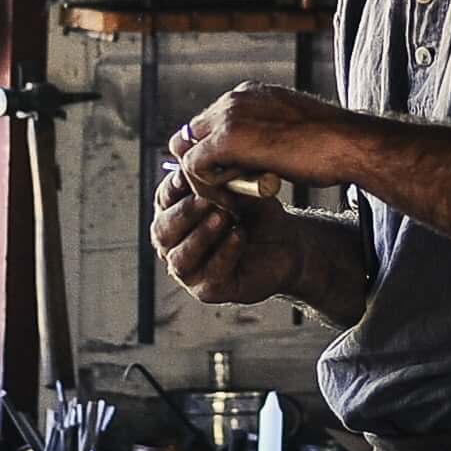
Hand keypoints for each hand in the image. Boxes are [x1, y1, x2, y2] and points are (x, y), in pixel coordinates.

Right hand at [150, 163, 301, 307]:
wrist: (287, 245)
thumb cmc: (257, 214)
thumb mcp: (241, 190)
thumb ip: (224, 180)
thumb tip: (210, 161)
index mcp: (174, 213)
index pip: (164, 198)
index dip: (174, 187)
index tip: (191, 174)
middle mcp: (173, 242)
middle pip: (163, 229)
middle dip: (185, 212)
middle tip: (206, 198)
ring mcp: (188, 268)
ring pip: (180, 255)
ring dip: (201, 235)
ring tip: (224, 217)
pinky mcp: (208, 289)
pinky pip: (210, 272)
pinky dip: (224, 252)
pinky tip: (239, 236)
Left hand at [172, 82, 364, 197]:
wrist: (349, 144)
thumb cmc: (330, 146)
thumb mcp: (288, 134)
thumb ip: (261, 140)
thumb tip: (247, 164)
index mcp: (248, 95)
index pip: (208, 124)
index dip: (212, 155)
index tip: (230, 181)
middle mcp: (233, 99)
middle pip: (189, 134)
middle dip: (200, 165)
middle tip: (225, 193)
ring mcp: (228, 116)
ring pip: (186, 151)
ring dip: (203, 179)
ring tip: (231, 200)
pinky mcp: (226, 138)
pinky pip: (193, 166)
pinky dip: (206, 187)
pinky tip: (233, 201)